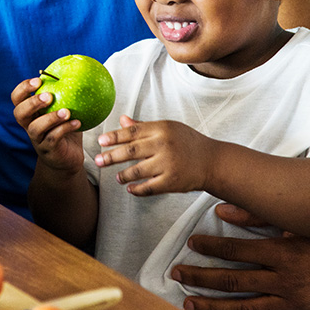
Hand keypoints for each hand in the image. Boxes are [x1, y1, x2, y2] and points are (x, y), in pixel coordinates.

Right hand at [11, 77, 83, 173]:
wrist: (67, 158)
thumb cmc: (66, 130)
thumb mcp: (65, 109)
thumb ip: (66, 94)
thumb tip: (79, 69)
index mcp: (30, 112)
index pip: (17, 98)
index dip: (23, 88)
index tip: (38, 80)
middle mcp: (29, 125)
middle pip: (19, 113)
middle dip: (32, 103)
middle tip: (48, 95)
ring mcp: (37, 139)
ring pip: (35, 128)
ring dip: (50, 118)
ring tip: (67, 112)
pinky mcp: (48, 151)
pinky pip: (53, 139)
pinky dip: (65, 129)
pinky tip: (78, 123)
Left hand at [94, 116, 211, 195]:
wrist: (212, 161)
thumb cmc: (187, 142)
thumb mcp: (168, 128)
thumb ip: (144, 126)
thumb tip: (122, 120)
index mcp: (162, 129)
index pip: (132, 131)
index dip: (114, 137)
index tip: (100, 141)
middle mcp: (164, 145)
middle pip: (131, 151)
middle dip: (111, 156)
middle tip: (97, 160)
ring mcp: (168, 164)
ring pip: (137, 171)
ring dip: (123, 175)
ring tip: (117, 177)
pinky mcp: (172, 181)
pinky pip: (149, 187)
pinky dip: (137, 189)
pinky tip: (130, 189)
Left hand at [171, 203, 309, 309]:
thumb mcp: (292, 218)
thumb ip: (256, 213)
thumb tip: (221, 208)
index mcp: (282, 252)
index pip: (236, 251)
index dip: (210, 246)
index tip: (191, 242)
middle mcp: (287, 280)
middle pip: (234, 282)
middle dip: (200, 278)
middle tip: (177, 274)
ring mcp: (295, 302)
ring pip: (246, 309)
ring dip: (214, 308)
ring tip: (189, 304)